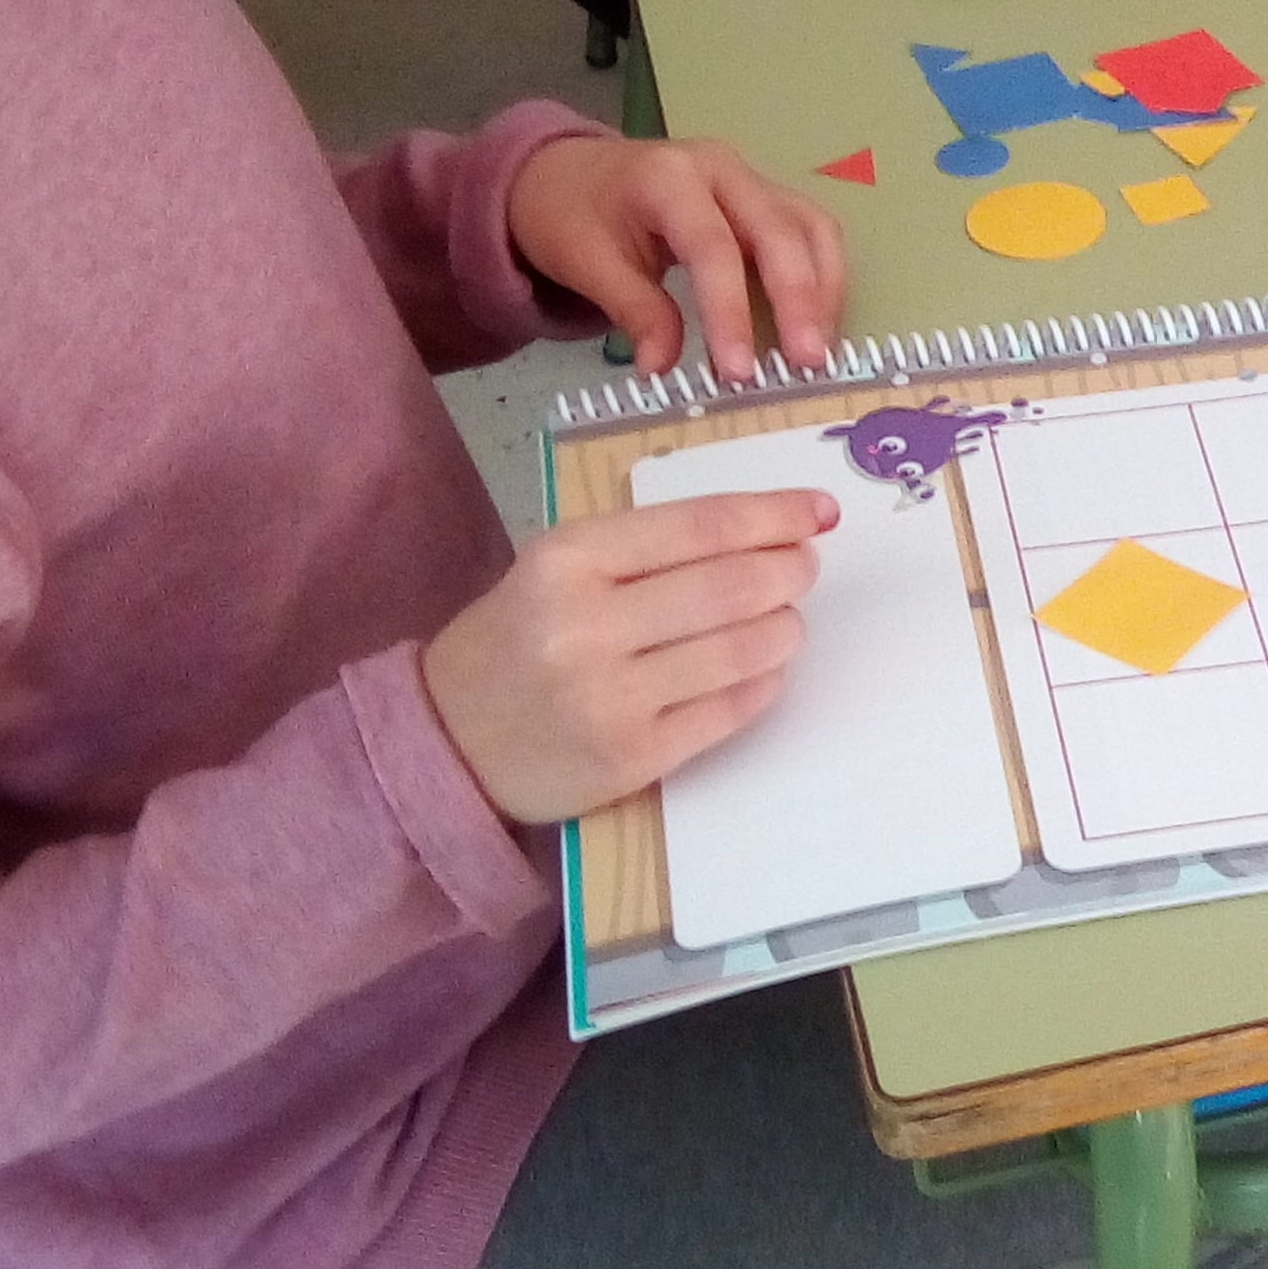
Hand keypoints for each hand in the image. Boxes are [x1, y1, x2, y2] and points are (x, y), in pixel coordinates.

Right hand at [423, 491, 838, 824]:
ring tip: (783, 620)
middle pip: (733, 586)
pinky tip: (759, 667)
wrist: (448, 736)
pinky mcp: (633, 758)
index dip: (775, 514)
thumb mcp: (560, 566)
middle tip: (803, 568)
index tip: (819, 510)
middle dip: (790, 571)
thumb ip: (653, 545)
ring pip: (742, 650)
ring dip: (784, 628)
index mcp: (568, 559)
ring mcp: (610, 698)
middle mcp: (586, 626)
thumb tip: (775, 529)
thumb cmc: (520, 636)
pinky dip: (762, 682)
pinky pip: (730, 710)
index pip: (701, 525)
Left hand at [509, 136, 847, 382]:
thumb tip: (664, 368)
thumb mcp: (587, 262)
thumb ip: (634, 310)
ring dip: (824, 290)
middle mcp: (722, 169)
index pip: (714, 247)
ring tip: (817, 351)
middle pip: (779, 231)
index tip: (739, 372)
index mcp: (669, 178)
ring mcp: (751, 180)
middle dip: (800, 300)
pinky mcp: (766, 199)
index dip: (731, 312)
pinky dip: (822, 279)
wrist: (567, 173)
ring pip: (810, 227)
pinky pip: (811, 233)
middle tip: (807, 364)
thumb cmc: (573, 214)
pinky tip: (815, 325)